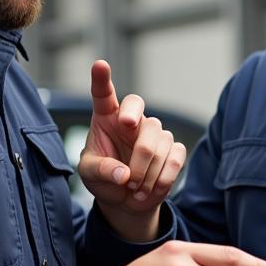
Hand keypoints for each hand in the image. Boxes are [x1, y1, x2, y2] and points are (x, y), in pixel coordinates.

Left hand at [77, 60, 185, 240]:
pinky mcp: (173, 149)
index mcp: (106, 117)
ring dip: (146, 173)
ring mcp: (154, 133)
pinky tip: (149, 190)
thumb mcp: (89, 175)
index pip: (104, 94)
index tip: (100, 65)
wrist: (124, 200)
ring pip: (159, 143)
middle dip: (140, 150)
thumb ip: (101, 170)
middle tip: (129, 176)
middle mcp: (132, 119)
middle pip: (142, 120)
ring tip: (134, 190)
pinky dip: (162, 179)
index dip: (102, 79)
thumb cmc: (103, 179)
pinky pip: (175, 157)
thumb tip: (123, 174)